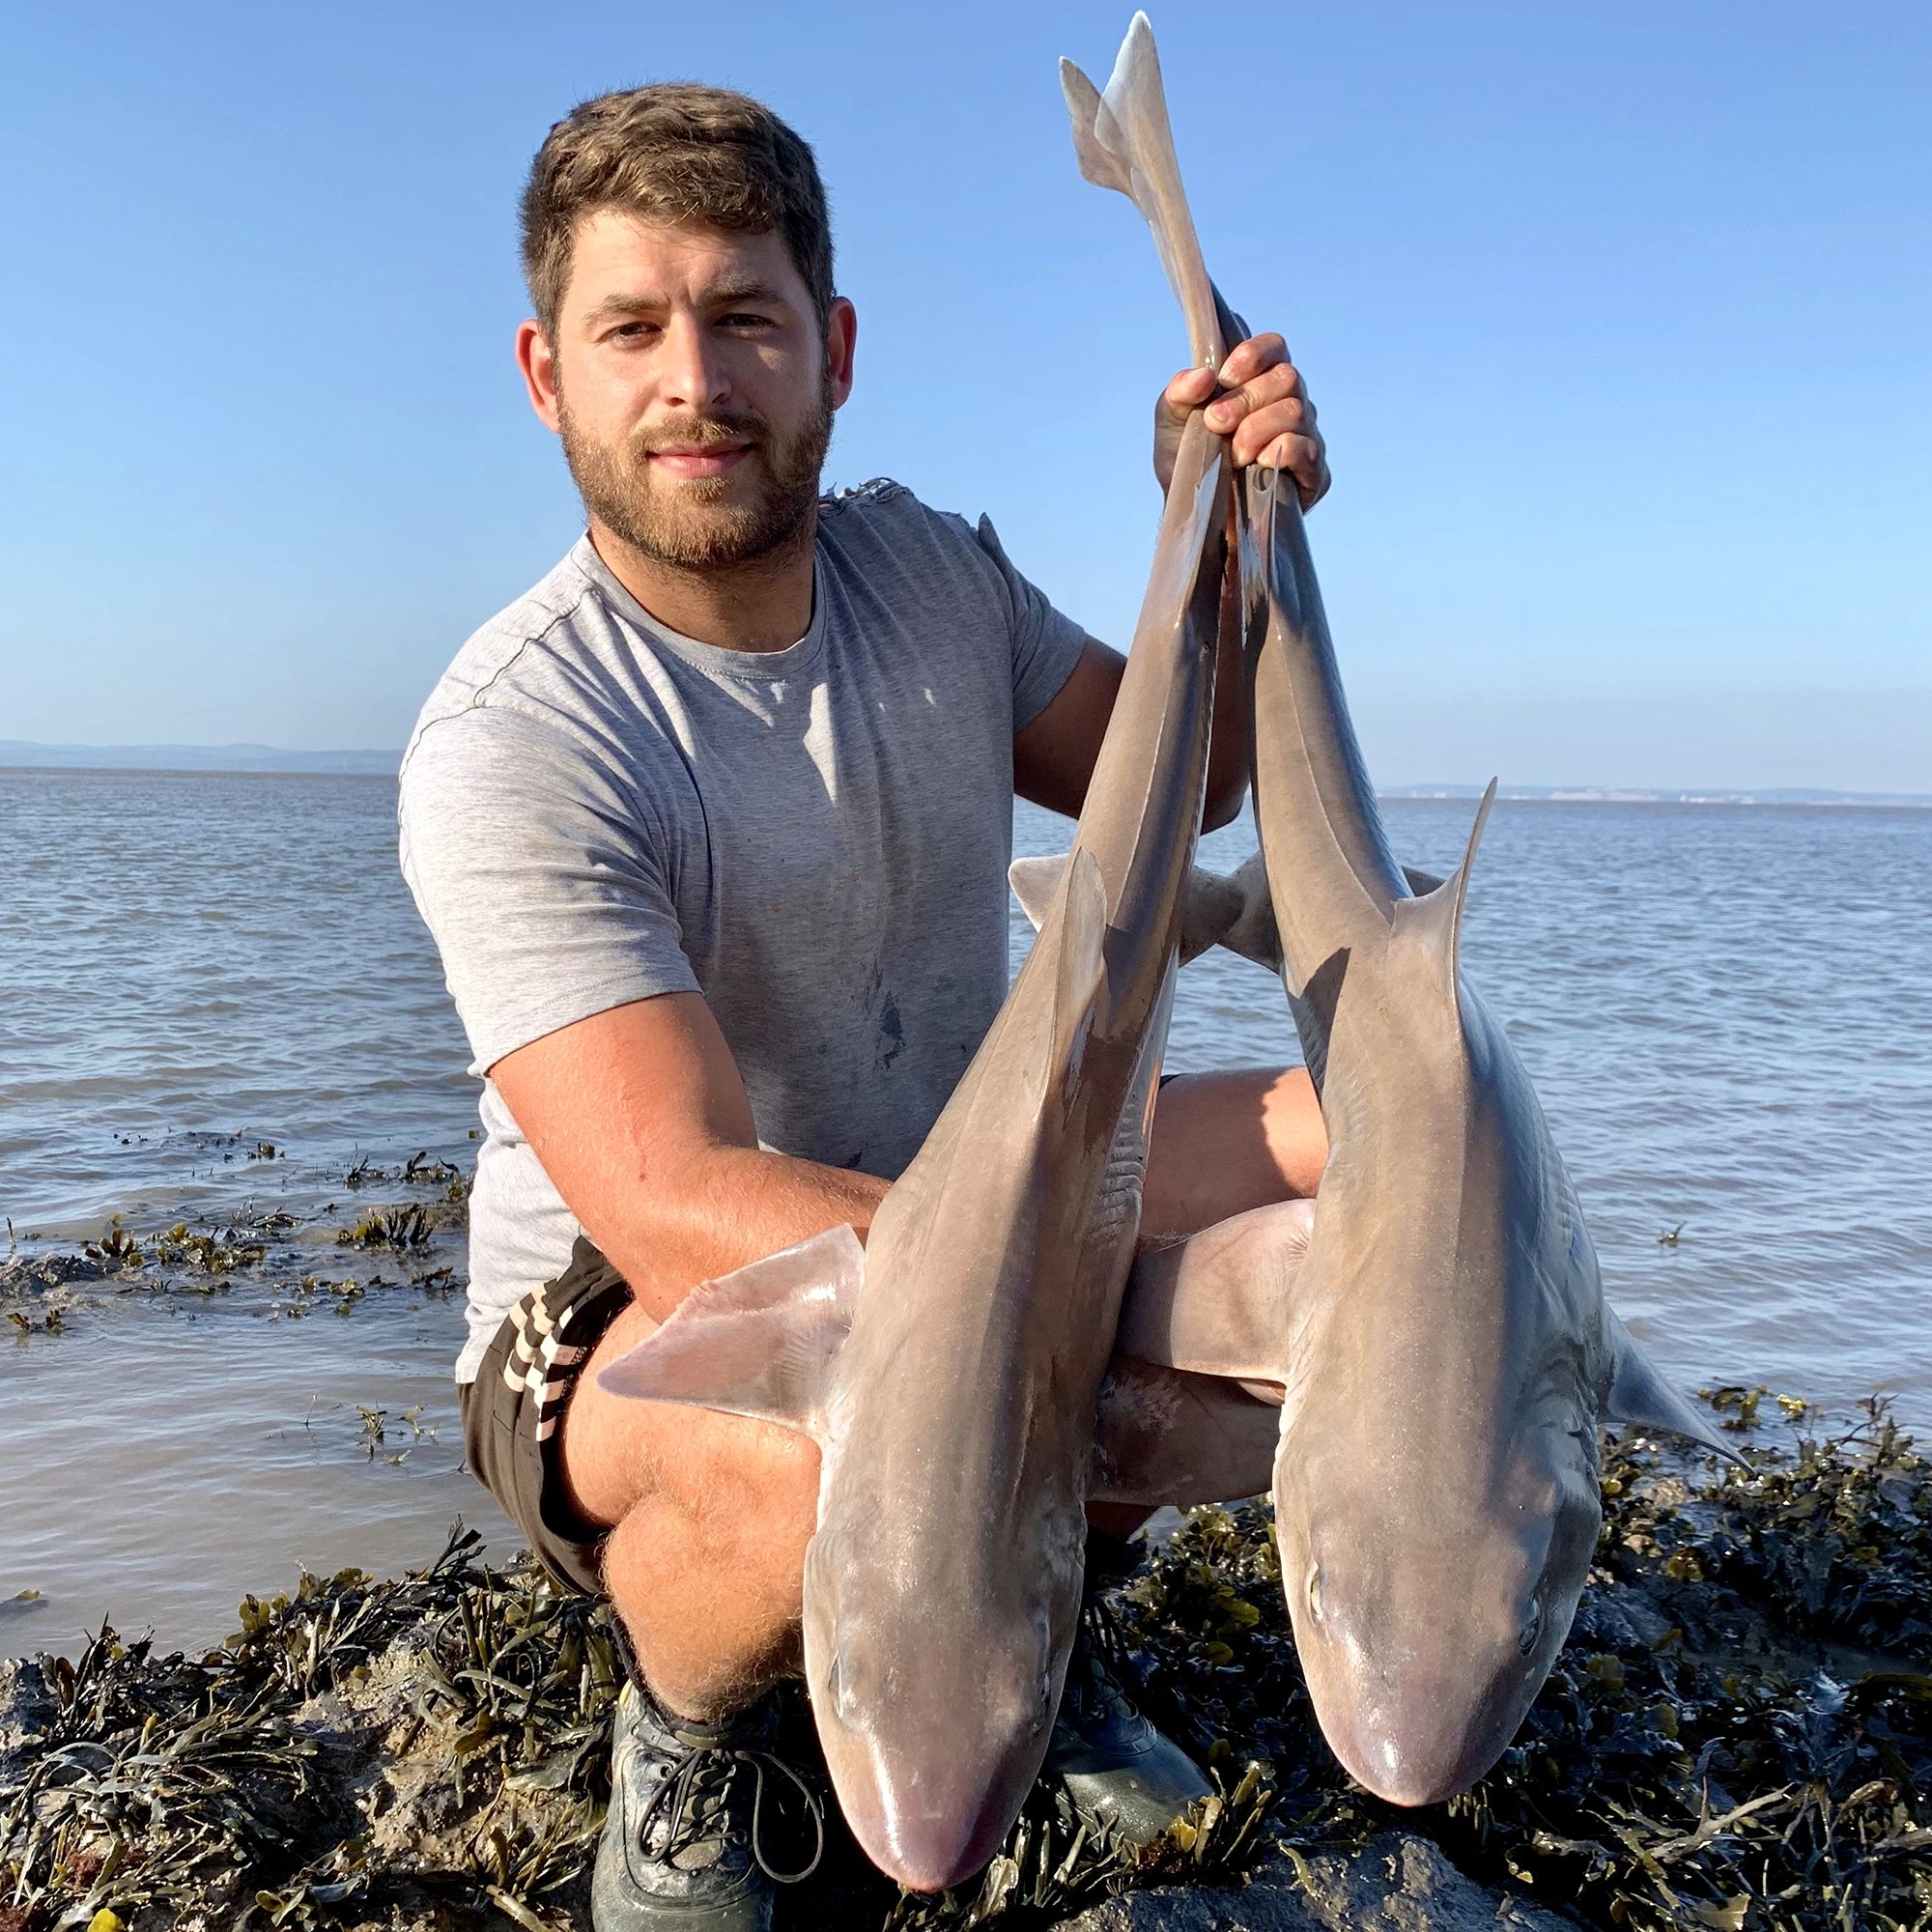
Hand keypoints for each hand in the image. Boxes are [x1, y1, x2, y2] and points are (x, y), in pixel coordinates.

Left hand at [1154, 333, 1329, 510]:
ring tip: (1232, 455)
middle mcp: (1289, 404)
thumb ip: (1179, 393)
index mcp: (1260, 383)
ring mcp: (1306, 437)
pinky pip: (1307, 449)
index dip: (1254, 355)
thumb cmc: (1189, 464)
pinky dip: (1279, 451)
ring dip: (1256, 430)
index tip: (1226, 377)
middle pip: (1287, 378)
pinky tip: (1257, 465)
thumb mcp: (1172, 425)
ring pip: (1296, 411)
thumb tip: (1203, 375)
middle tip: (1215, 424)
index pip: (1275, 347)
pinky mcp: (1314, 474)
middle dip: (1246, 399)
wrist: (1196, 518)